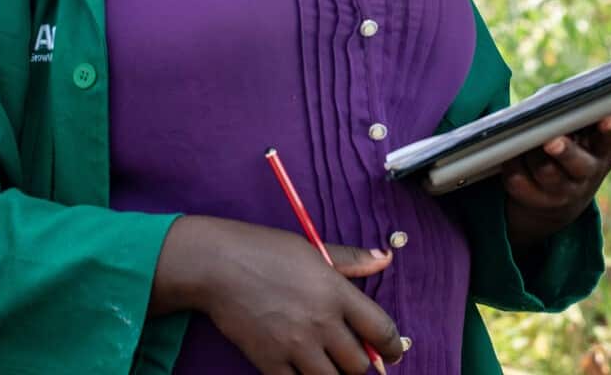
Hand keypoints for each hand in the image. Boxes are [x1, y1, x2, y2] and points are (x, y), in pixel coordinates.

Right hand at [152, 215, 405, 373]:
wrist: (217, 265)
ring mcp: (295, 345)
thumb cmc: (265, 251)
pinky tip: (303, 372)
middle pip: (360, 364)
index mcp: (336, 292)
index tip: (393, 353)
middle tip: (356, 359)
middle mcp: (321, 322)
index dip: (393, 347)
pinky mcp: (269, 362)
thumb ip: (351, 260)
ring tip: (331, 367)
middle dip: (363, 365)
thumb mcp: (313, 249)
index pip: (381, 330)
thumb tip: (386, 260)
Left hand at [502, 92, 610, 247]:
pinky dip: (513, 168)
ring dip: (534, 157)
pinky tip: (509, 157)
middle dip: (566, 152)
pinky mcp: (532, 198)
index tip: (609, 117)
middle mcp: (584, 173)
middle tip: (553, 141)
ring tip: (525, 142)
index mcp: (604, 151)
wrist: (558, 200)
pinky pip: (518, 182)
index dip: (610, 129)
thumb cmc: (589, 148)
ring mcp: (558, 189)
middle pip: (577, 164)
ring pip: (544, 172)